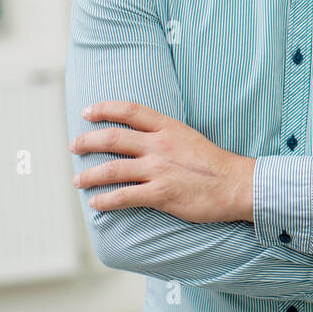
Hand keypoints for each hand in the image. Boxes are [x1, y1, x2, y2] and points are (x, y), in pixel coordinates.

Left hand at [70, 101, 253, 221]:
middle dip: (87, 141)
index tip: (87, 112)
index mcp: (168, 128)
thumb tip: (146, 140)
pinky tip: (96, 203)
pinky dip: (106, 200)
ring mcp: (159, 170)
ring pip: (112, 169)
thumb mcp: (191, 138)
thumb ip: (167, 136)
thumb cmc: (217, 165)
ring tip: (78, 180)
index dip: (104, 108)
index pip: (130, 111)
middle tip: (74, 146)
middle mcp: (159, 146)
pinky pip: (124, 196)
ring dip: (89, 175)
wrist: (238, 185)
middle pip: (113, 138)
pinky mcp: (161, 194)